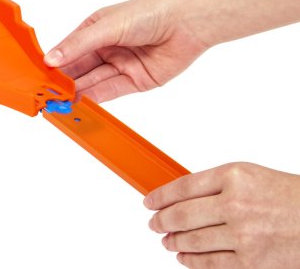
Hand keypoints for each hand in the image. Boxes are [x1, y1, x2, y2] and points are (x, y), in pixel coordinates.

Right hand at [43, 0, 209, 101]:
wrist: (187, 22)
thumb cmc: (148, 12)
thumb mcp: (107, 26)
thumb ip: (79, 45)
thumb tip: (51, 58)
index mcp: (95, 28)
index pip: (69, 48)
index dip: (54, 61)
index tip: (40, 75)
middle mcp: (106, 46)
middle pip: (80, 67)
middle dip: (64, 80)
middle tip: (48, 93)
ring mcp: (121, 63)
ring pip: (93, 80)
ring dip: (78, 91)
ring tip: (61, 101)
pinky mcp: (136, 80)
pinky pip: (112, 90)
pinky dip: (96, 97)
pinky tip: (81, 101)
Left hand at [145, 162, 299, 267]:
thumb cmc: (287, 195)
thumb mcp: (248, 175)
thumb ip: (215, 184)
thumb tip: (182, 195)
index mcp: (232, 176)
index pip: (182, 187)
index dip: (160, 196)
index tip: (149, 201)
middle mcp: (235, 204)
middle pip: (182, 215)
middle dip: (162, 221)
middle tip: (153, 223)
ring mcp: (243, 235)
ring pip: (193, 241)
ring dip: (174, 241)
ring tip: (166, 239)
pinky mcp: (253, 262)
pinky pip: (213, 263)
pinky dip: (192, 261)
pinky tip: (184, 257)